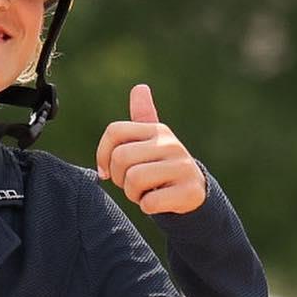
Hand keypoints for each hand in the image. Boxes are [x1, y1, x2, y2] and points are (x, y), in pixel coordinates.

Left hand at [95, 83, 206, 214]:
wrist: (194, 194)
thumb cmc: (162, 169)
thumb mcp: (151, 143)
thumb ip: (142, 118)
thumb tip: (140, 88)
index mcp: (157, 130)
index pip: (114, 131)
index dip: (102, 154)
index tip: (106, 172)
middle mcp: (170, 144)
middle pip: (121, 158)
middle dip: (120, 178)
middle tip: (132, 185)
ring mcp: (182, 166)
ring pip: (134, 179)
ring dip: (134, 195)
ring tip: (145, 193)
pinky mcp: (189, 191)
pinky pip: (149, 202)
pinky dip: (148, 208)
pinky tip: (158, 203)